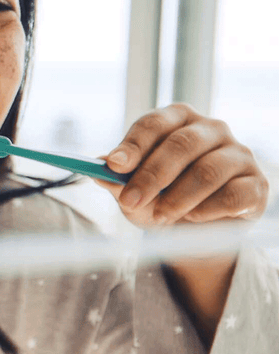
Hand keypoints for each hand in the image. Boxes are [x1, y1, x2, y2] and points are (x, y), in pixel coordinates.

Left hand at [95, 103, 268, 229]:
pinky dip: (207, 210)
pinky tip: (193, 219)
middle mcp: (211, 129)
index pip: (155, 123)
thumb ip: (117, 182)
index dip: (133, 144)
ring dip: (177, 198)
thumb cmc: (161, 200)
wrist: (195, 232)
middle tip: (130, 199)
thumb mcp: (134, 193)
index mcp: (178, 120)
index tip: (113, 165)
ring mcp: (238, 154)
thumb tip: (97, 172)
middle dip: (151, 175)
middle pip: (181, 144)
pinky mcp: (256, 184)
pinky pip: (233, 196)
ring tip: (159, 217)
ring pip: (207, 171)